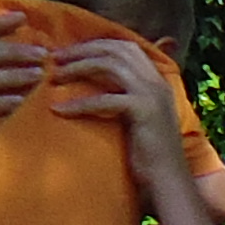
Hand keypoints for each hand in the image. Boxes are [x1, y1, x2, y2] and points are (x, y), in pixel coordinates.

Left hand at [54, 37, 199, 203]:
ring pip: (110, 65)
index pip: (126, 47)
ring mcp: (152, 95)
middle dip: (82, 50)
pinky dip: (80, 103)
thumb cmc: (150, 154)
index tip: (70, 52)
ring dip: (79, 66)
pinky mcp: (143, 111)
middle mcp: (157, 82)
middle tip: (55, 58)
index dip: (96, 44)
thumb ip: (124, 96)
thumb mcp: (138, 118)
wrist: (169, 180)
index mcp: (157, 80)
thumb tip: (94, 84)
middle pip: (115, 49)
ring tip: (56, 75)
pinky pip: (105, 99)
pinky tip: (60, 110)